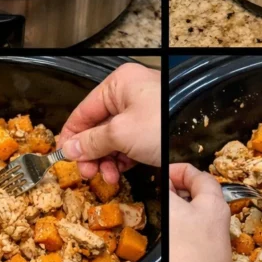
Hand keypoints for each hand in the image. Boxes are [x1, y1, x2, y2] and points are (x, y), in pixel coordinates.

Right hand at [58, 62, 160, 182]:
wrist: (197, 135)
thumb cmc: (166, 123)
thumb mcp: (122, 133)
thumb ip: (92, 141)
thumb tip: (70, 148)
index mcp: (119, 85)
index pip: (83, 111)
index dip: (72, 136)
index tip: (63, 157)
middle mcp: (129, 95)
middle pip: (97, 127)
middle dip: (91, 153)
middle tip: (87, 172)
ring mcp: (141, 113)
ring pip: (112, 139)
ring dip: (106, 160)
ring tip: (107, 176)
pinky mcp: (150, 130)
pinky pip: (127, 145)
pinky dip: (121, 160)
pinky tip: (119, 173)